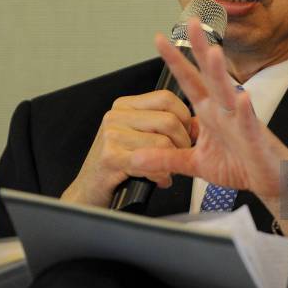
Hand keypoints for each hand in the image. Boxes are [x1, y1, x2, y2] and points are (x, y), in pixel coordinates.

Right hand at [61, 89, 192, 207]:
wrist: (90, 190)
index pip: (166, 97)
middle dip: (183, 143)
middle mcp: (116, 116)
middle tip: (178, 157)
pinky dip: (160, 175)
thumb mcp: (142, 138)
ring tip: (166, 171)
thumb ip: (167, 126)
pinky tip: (159, 180)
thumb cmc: (119, 165)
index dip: (184, 117)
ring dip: (171, 163)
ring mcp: (111, 135)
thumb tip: (198, 124)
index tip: (186, 134)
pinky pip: (151, 162)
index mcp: (126, 106)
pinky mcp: (110, 157)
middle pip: (169, 120)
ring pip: (163, 143)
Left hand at [131, 18, 287, 217]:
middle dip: (200, 49)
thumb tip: (136, 158)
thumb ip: (167, 158)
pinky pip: (248, 123)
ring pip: (229, 92)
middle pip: (209, 75)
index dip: (175, 61)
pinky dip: (244, 111)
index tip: (159, 39)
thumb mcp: (195, 163)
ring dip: (220, 73)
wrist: (269, 179)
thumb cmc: (239, 165)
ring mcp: (240, 121)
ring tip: (212, 52)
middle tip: (191, 23)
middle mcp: (224, 111)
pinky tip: (241, 98)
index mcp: (210, 113)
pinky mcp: (254, 138)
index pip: (189, 82)